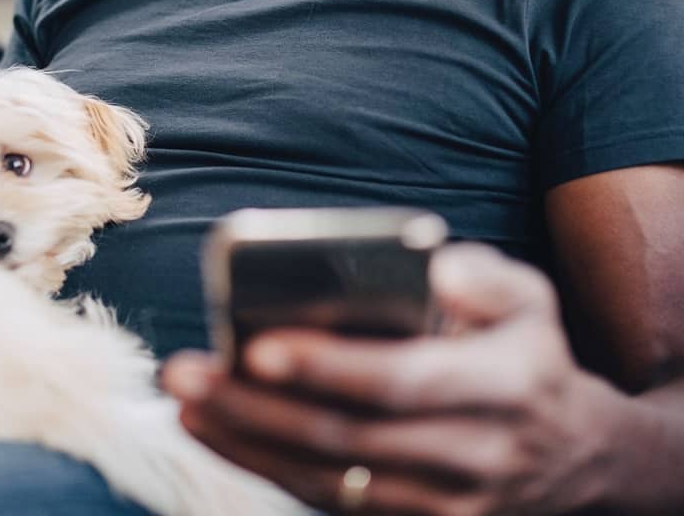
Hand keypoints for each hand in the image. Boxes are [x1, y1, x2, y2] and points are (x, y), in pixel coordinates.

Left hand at [163, 244, 625, 514]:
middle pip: (346, 437)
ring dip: (246, 442)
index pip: (402, 381)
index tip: (256, 343)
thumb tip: (435, 269)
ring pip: (329, 479)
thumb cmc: (529, 355)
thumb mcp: (532, 300)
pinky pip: (331, 503)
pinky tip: (216, 430)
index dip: (327, 366)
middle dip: (256, 406)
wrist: (579, 460)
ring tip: (184, 399)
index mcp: (502, 386)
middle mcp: (473, 455)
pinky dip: (266, 468)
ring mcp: (444, 504)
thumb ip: (487, 279)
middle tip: (184, 371)